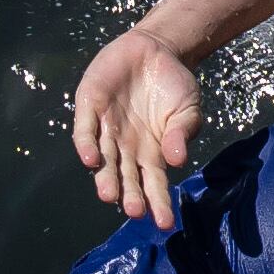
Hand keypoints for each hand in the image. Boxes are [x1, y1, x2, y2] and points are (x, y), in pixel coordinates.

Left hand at [71, 26, 202, 228]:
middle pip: (126, 178)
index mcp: (151, 153)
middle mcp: (126, 148)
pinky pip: (85, 130)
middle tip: (134, 210)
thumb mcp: (187, 109)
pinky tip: (91, 158)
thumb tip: (178, 159)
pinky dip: (86, 144)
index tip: (164, 223)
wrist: (155, 49)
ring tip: (110, 195)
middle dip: (129, 195)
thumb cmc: (173, 86)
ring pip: (105, 160)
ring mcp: (107, 129)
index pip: (153, 184)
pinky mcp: (90, 107)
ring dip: (106, 178)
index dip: (158, 203)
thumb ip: (182, 132)